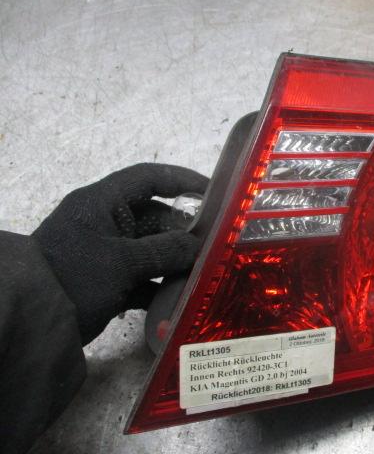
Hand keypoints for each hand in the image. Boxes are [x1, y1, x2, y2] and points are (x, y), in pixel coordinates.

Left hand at [33, 163, 208, 344]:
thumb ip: (165, 250)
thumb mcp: (122, 261)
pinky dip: (160, 287)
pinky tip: (180, 297)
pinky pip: (143, 277)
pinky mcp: (108, 280)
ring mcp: (107, 253)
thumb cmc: (75, 276)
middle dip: (185, 233)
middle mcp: (107, 223)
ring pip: (152, 250)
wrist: (31, 321)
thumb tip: (199, 245)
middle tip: (215, 246)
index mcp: (103, 203)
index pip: (148, 178)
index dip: (182, 180)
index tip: (213, 191)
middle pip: (156, 218)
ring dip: (176, 262)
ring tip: (204, 273)